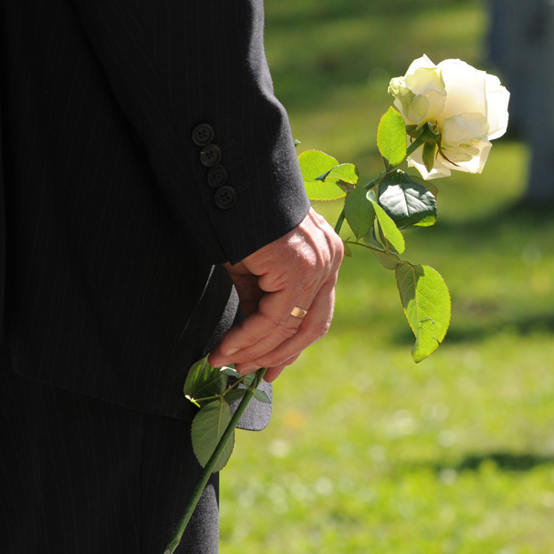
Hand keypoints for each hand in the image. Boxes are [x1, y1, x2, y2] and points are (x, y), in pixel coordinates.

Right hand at [209, 208, 342, 381]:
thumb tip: (253, 341)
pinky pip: (274, 318)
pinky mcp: (300, 267)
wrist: (228, 181)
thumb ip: (261, 302)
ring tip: (223, 361)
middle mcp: (330, 260)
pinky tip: (225, 348)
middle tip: (245, 372)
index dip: (291, 348)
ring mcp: (319, 263)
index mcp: (325, 258)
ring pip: (290, 328)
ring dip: (254, 351)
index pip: (316, 315)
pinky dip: (247, 338)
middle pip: (311, 328)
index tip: (267, 370)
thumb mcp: (253, 269)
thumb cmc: (237, 219)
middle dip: (277, 356)